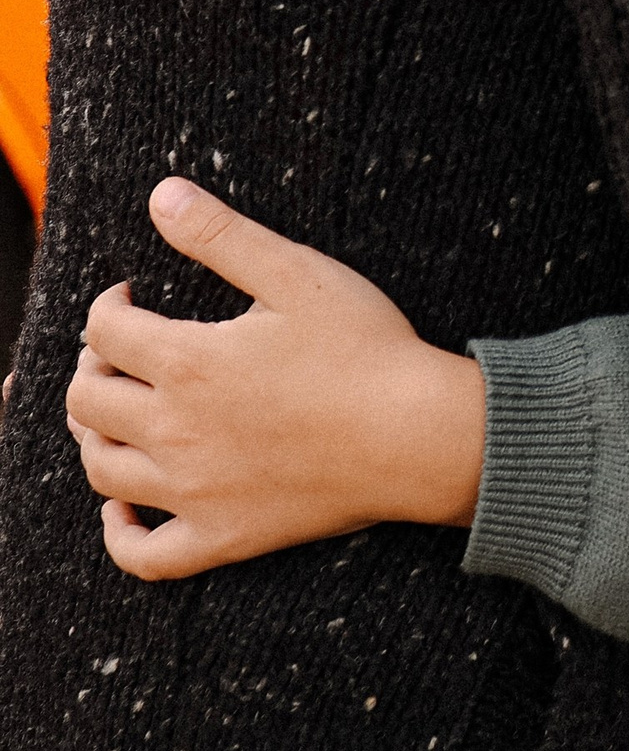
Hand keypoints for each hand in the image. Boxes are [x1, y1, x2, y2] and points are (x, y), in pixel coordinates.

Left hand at [68, 179, 486, 580]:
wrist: (419, 435)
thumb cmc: (367, 349)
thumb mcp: (296, 274)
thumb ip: (221, 234)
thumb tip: (162, 194)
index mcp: (187, 363)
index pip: (103, 331)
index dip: (107, 305)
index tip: (131, 295)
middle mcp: (175, 432)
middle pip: (87, 400)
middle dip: (92, 366)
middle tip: (122, 351)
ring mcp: (195, 492)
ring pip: (101, 470)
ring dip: (95, 436)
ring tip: (120, 412)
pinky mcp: (224, 536)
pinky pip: (145, 556)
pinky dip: (120, 534)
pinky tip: (122, 509)